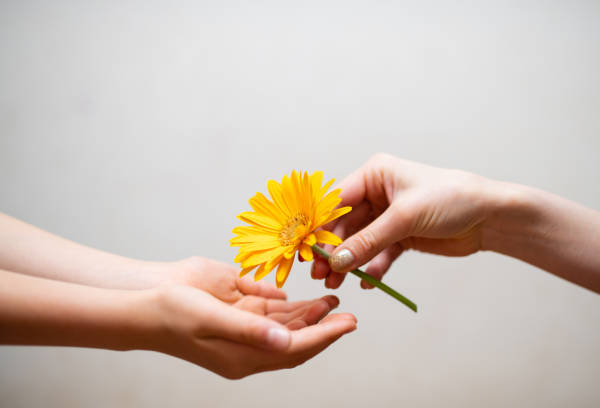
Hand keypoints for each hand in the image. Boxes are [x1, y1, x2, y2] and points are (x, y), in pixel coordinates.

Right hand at [148, 258, 356, 378]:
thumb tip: (285, 341)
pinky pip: (271, 314)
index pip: (294, 349)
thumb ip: (250, 330)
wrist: (144, 306)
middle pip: (295, 340)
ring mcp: (243, 331)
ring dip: (310, 315)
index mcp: (242, 357)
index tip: (348, 324)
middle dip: (324, 327)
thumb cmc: (173, 315)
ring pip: (286, 327)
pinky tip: (304, 299)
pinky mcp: (238, 314)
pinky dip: (290, 307)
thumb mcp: (211, 320)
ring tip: (332, 301)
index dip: (324, 337)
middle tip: (349, 314)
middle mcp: (247, 347)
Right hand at [312, 153, 496, 288]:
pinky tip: (366, 282)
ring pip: (359, 241)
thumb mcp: (405, 217)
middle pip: (344, 224)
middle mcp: (378, 192)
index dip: (319, 225)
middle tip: (319, 274)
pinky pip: (378, 253)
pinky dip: (371, 267)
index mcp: (375, 174)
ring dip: (348, 262)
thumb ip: (368, 240)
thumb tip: (336, 260)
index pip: (337, 200)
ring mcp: (388, 215)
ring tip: (335, 283)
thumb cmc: (451, 199)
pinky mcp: (401, 235)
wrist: (490, 217)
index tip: (304, 249)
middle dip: (332, 249)